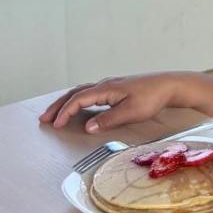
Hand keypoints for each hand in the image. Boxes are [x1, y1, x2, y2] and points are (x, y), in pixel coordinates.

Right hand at [38, 73, 178, 132]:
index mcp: (106, 88)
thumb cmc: (152, 98)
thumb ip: (108, 120)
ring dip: (66, 102)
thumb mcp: (131, 112)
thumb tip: (87, 127)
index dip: (65, 112)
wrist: (169, 85)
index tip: (55, 125)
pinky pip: (90, 93)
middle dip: (58, 105)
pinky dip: (78, 100)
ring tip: (55, 114)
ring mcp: (110, 85)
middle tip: (44, 118)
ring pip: (82, 91)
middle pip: (75, 93)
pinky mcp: (116, 89)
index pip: (78, 99)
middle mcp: (105, 84)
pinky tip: (78, 108)